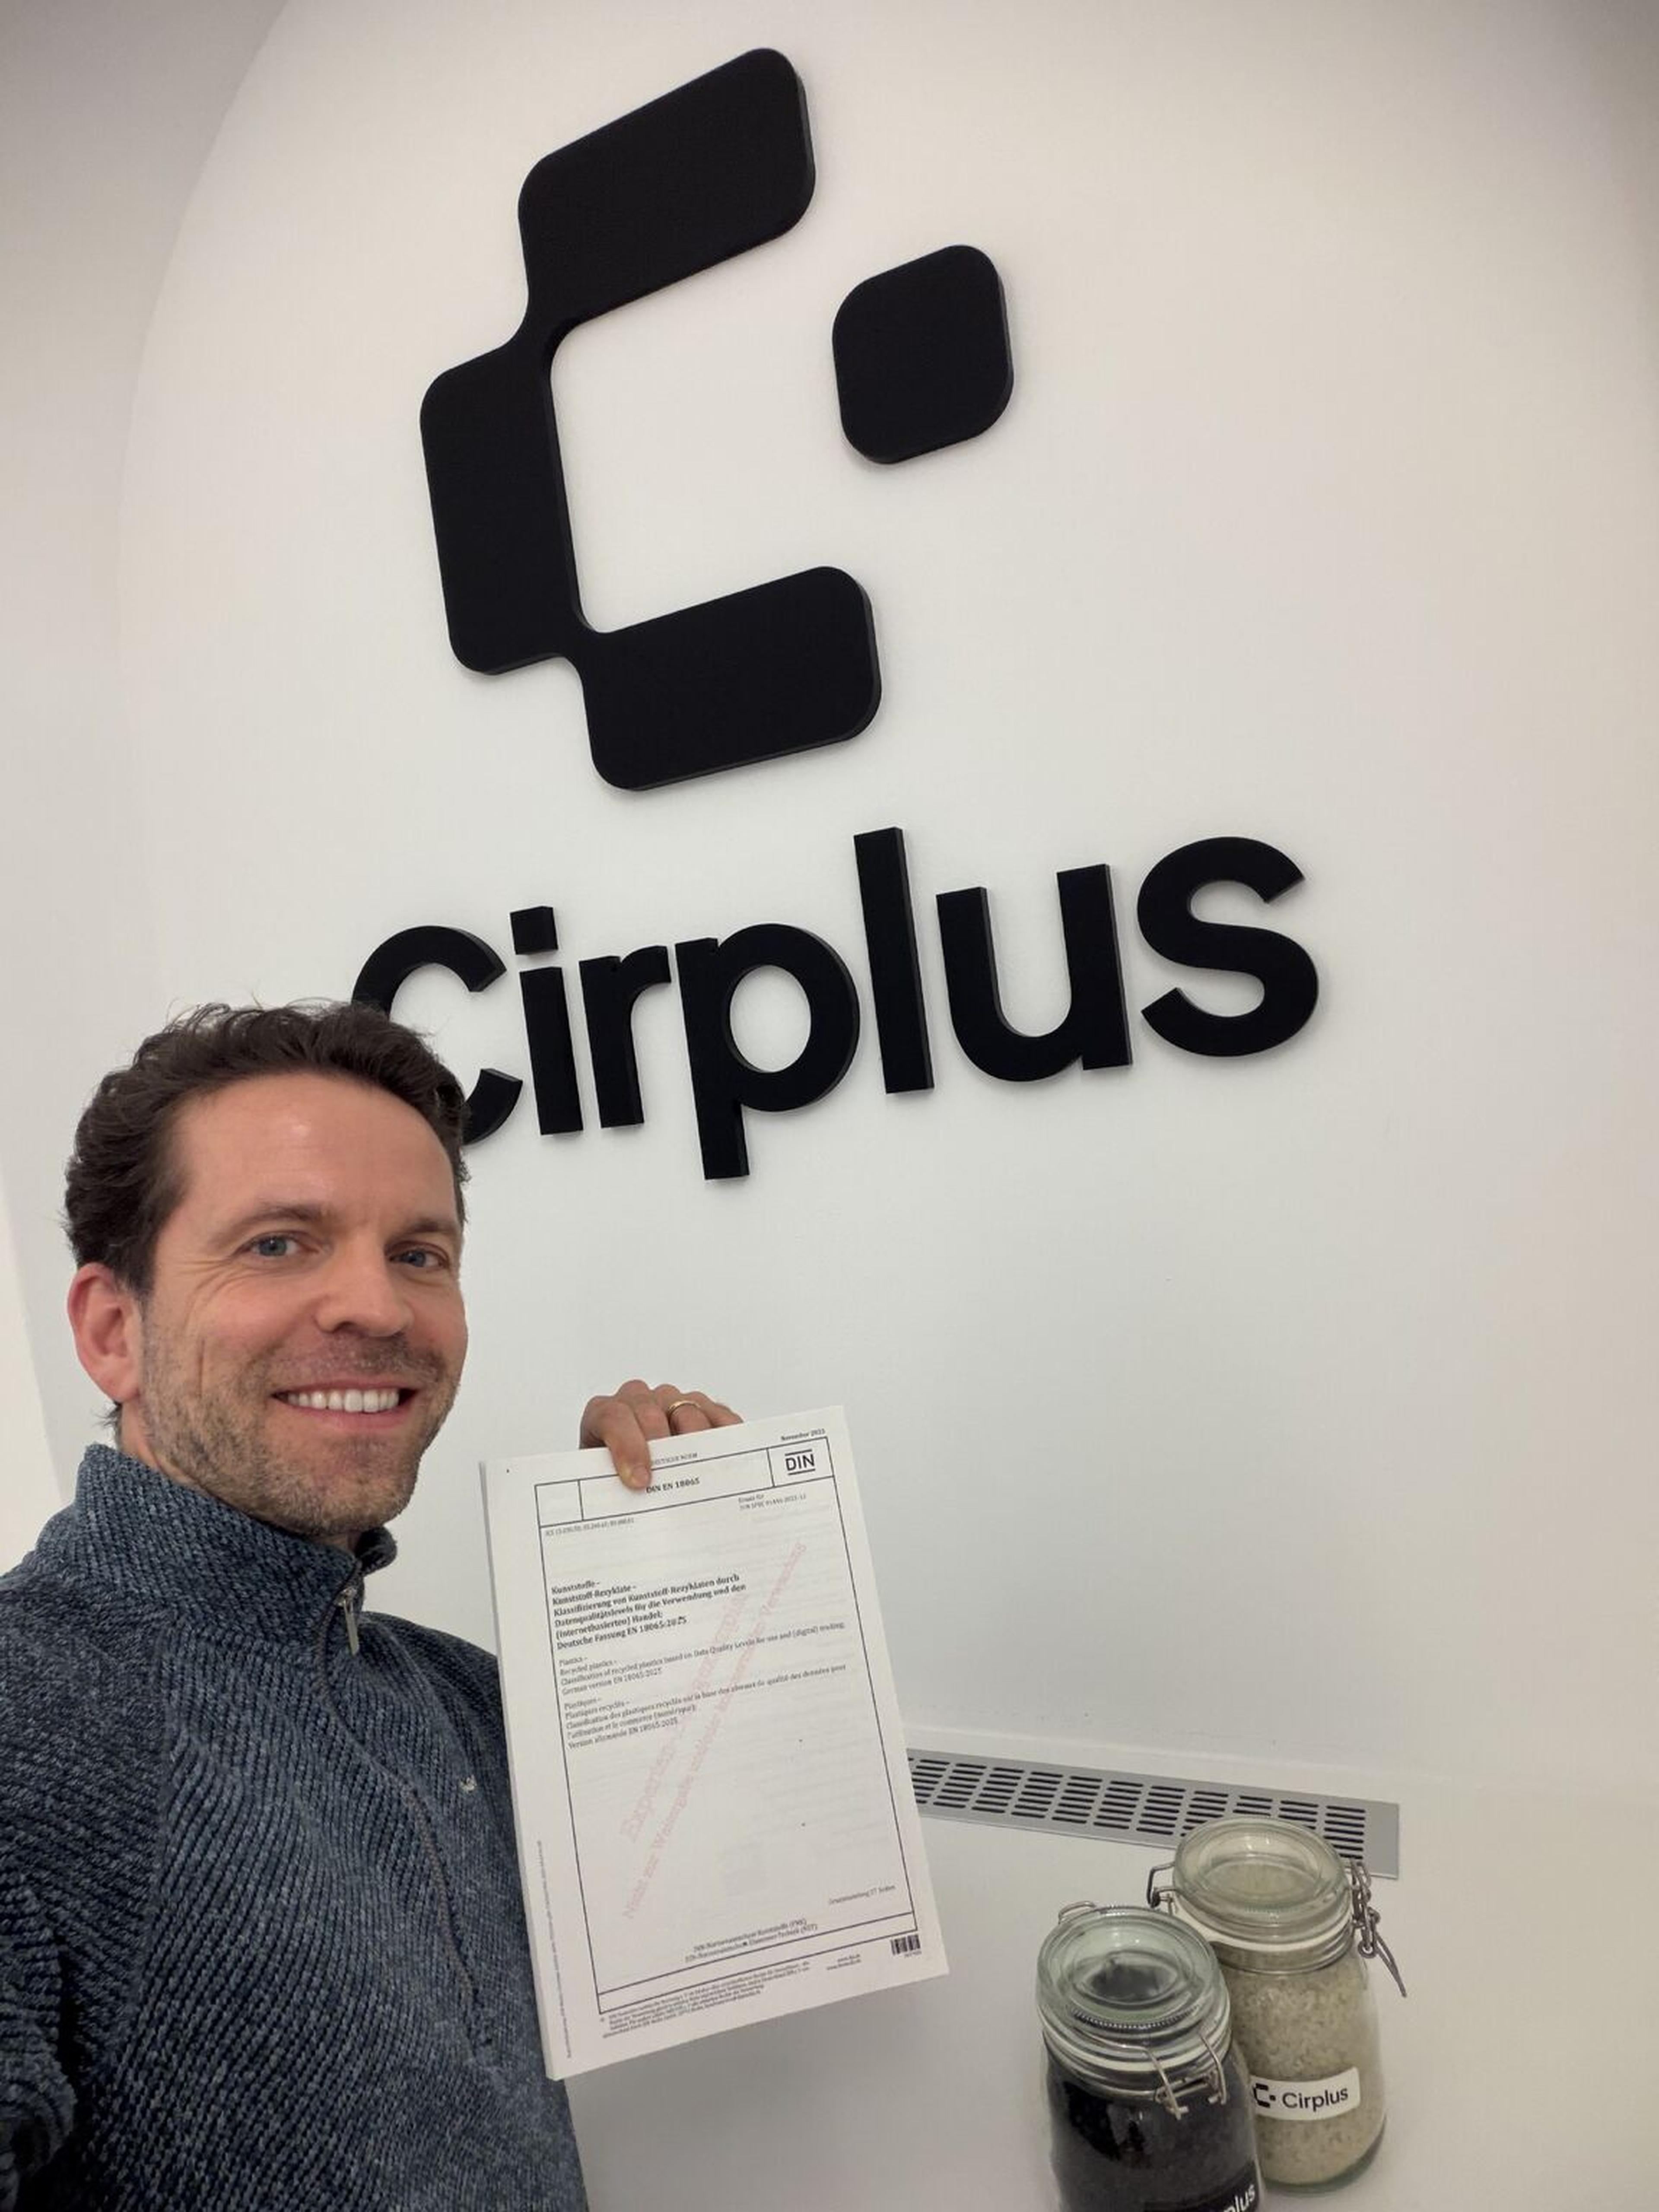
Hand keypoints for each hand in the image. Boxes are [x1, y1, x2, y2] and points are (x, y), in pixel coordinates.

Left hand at [579, 1380, 741, 1490]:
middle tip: (674, 1480)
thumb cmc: (614, 1476)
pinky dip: (724, 1434)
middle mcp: (638, 1400)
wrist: (628, 1471)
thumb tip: (620, 1521)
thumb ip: (607, 1493)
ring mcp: (672, 1400)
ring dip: (695, 1442)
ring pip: (687, 1409)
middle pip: (650, 1412)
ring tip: (705, 1475)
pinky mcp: (703, 1407)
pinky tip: (729, 1458)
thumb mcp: (602, 1483)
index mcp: (604, 1415)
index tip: (639, 1481)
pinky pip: (718, 1413)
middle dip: (662, 1447)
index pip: (613, 1418)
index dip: (627, 1447)